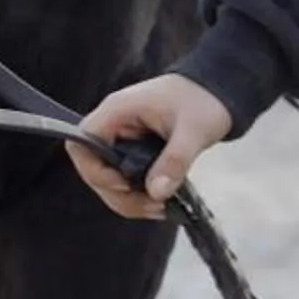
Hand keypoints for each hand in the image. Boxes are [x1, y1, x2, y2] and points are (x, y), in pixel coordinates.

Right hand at [71, 74, 233, 221]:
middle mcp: (113, 125)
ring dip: (127, 200)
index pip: (82, 143)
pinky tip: (159, 202)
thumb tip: (156, 193)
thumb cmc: (202, 100)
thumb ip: (174, 160)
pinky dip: (137, 195)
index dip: (95, 170)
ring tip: (159, 208)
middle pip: (92, 168)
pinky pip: (123, 178)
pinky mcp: (134, 151)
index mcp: (117, 111)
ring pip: (107, 178)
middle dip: (117, 194)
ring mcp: (122, 139)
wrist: (217, 90)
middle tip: (152, 206)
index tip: (125, 184)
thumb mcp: (193, 131)